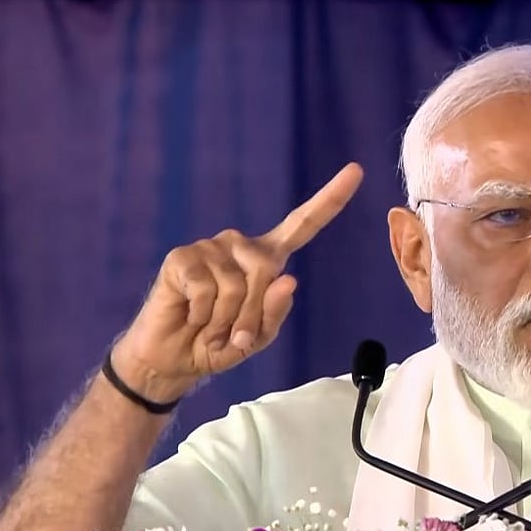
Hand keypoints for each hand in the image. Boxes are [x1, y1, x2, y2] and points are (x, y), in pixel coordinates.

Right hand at [109, 162, 364, 401]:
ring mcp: (211, 247)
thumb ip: (275, 313)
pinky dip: (202, 315)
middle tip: (233, 334)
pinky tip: (191, 315)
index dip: (330, 199)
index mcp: (267, 259)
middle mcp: (241, 245)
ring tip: (209, 326)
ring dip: (225, 320)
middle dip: (252, 315)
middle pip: (267, 273)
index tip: (356, 171)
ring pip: (236, 287)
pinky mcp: (183, 257)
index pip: (303, 224)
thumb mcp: (258, 338)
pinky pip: (206, 291)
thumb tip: (288, 280)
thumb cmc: (219, 343)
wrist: (174, 358)